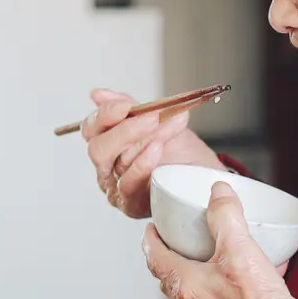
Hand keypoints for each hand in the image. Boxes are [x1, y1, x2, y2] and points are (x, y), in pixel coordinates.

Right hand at [80, 89, 223, 218]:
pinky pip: (128, 184)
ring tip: (168, 128)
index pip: (92, 128)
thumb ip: (130, 108)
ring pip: (117, 163)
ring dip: (146, 141)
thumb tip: (98, 94)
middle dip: (127, 130)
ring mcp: (117, 188)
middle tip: (153, 117)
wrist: (206, 177)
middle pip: (98, 148)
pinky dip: (142, 164)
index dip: (106, 114)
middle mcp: (108, 167)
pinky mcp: (131, 204)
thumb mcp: (158, 121)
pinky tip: (156, 150)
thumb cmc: (183, 153)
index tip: (126, 106)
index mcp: (109, 143)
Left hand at [142, 182, 293, 298]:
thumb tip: (218, 192)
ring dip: (193, 269)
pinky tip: (244, 269)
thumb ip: (225, 215)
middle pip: (169, 275)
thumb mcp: (237, 246)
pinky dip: (219, 280)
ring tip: (206, 252)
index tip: (151, 229)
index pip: (155, 258)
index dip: (151, 240)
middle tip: (174, 239)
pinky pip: (215, 295)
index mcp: (185, 283)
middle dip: (168, 255)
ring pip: (191, 287)